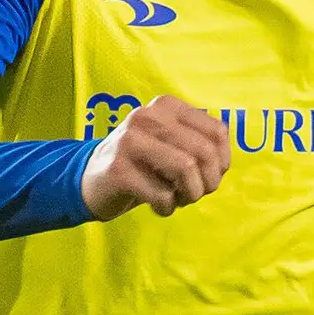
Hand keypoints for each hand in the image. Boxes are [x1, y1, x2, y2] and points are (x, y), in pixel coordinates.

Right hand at [81, 95, 227, 218]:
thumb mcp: (171, 144)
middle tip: (194, 194)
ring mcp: (130, 141)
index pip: (218, 132)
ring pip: (186, 169)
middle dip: (208, 183)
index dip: (222, 162)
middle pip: (204, 152)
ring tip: (177, 200)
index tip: (209, 177)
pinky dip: (168, 208)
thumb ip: (199, 145)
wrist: (90, 179)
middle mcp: (148, 116)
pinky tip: (158, 206)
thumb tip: (222, 164)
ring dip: (189, 195)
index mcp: (166, 106)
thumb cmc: (142, 165)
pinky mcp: (118, 170)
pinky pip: (163, 194)